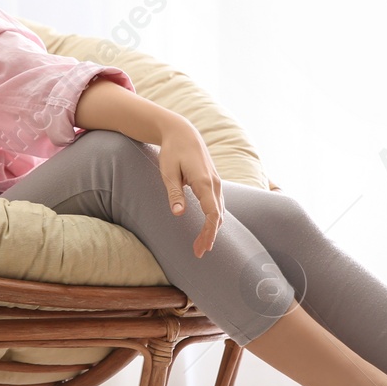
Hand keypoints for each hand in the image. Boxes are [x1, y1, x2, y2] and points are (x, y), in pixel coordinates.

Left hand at [157, 117, 222, 257]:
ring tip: (201, 245)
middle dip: (209, 235)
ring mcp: (216, 182)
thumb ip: (174, 193)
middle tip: (198, 253)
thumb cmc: (172, 151)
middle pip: (217, 216)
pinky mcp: (213, 182)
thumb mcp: (168, 171)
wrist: (183, 132)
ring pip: (219, 211)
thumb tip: (178, 214)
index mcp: (203, 181)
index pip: (212, 213)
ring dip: (212, 229)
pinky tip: (207, 228)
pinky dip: (214, 219)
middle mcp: (214, 183)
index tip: (203, 247)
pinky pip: (218, 204)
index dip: (209, 232)